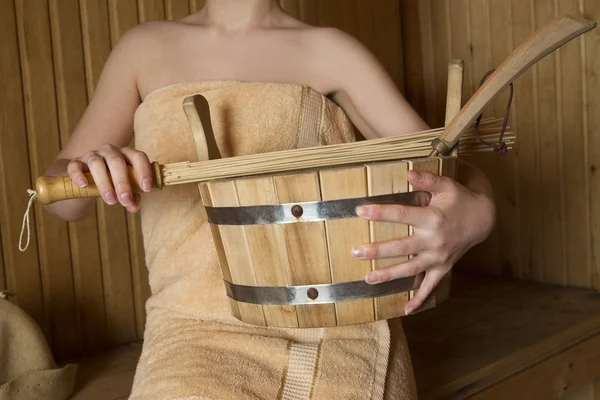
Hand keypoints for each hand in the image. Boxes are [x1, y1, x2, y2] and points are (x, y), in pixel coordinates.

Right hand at [67, 145, 152, 212]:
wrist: (86, 179)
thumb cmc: (113, 182)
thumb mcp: (124, 189)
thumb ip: (131, 197)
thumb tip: (134, 207)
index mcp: (126, 155)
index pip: (138, 157)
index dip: (144, 171)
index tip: (146, 188)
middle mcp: (110, 151)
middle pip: (116, 161)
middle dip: (122, 182)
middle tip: (125, 200)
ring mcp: (92, 155)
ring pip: (96, 163)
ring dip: (104, 183)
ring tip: (110, 200)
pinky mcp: (76, 162)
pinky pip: (75, 166)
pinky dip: (78, 175)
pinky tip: (83, 185)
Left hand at [352, 170, 495, 313]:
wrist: (483, 219)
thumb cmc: (459, 200)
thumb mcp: (446, 185)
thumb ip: (426, 180)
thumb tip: (407, 173)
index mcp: (432, 218)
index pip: (401, 214)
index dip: (380, 213)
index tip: (359, 211)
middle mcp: (434, 240)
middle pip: (401, 247)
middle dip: (377, 251)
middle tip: (355, 252)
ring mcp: (438, 257)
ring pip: (411, 269)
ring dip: (389, 275)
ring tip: (368, 278)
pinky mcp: (443, 268)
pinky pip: (430, 286)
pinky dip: (419, 299)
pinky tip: (405, 310)